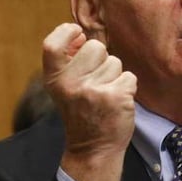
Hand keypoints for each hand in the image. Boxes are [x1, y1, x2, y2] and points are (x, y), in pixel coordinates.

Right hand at [42, 23, 136, 180]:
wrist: (93, 148)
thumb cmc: (80, 112)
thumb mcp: (63, 88)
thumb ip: (68, 61)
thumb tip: (80, 34)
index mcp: (54, 79)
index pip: (52, 44)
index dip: (66, 32)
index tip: (76, 33)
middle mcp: (70, 83)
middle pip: (95, 47)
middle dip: (100, 59)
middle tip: (95, 81)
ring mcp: (93, 90)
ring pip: (115, 62)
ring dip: (114, 76)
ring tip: (105, 95)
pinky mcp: (116, 97)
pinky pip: (129, 76)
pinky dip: (126, 87)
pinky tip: (116, 101)